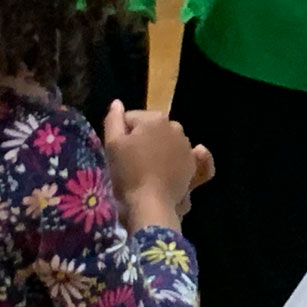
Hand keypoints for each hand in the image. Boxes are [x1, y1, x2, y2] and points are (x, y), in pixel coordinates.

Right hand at [105, 102, 198, 227]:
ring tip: (145, 169)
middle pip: (150, 129)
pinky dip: (179, 158)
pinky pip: (185, 155)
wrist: (151, 204)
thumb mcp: (112, 145)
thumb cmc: (128, 173)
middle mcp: (175, 126)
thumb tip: (117, 103)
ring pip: (166, 142)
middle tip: (130, 161)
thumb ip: (114, 120)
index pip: (131, 119)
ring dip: (157, 150)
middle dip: (141, 140)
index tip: (116, 151)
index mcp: (155, 118)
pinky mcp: (193, 163)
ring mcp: (186, 145)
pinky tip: (172, 165)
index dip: (120, 134)